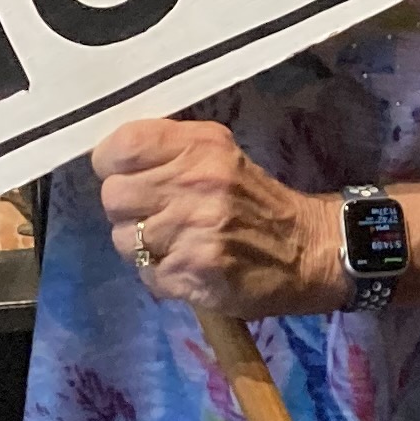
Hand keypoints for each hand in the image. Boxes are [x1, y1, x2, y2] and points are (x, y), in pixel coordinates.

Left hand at [94, 117, 340, 315]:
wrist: (308, 251)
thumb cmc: (254, 201)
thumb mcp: (219, 156)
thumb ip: (169, 152)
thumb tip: (112, 159)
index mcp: (199, 146)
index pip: (121, 147)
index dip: (113, 164)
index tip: (128, 175)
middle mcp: (194, 183)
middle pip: (113, 195)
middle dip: (128, 209)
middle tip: (156, 214)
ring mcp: (192, 230)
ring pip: (123, 238)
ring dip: (142, 246)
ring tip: (176, 243)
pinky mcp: (191, 272)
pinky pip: (144, 272)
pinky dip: (160, 274)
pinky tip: (187, 265)